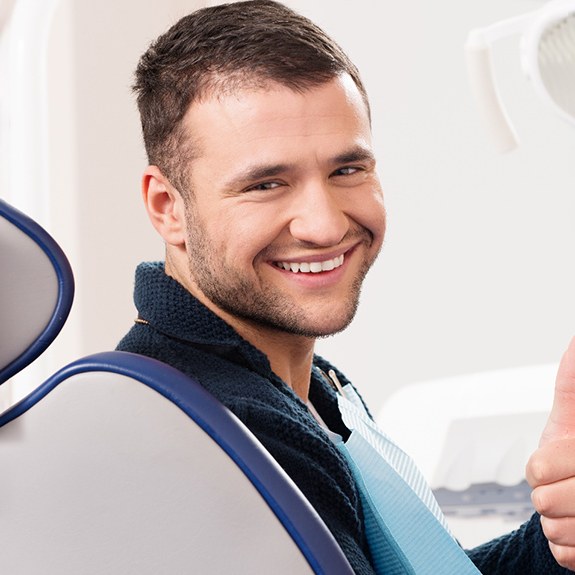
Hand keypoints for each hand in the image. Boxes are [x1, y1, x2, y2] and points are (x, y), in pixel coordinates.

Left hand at [526, 337, 574, 568]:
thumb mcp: (573, 414)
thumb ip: (571, 382)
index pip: (538, 469)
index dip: (542, 466)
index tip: (558, 460)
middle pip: (544, 501)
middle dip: (548, 494)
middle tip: (566, 487)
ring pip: (554, 529)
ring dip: (558, 521)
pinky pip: (565, 556)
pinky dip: (568, 547)